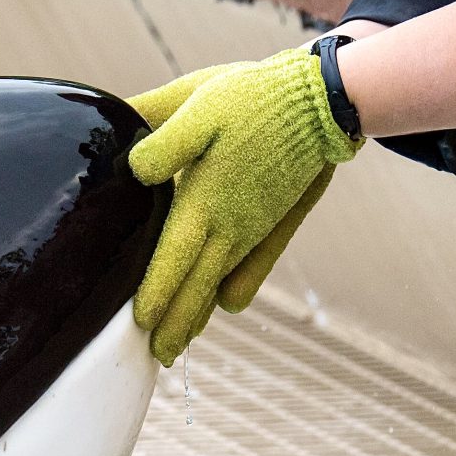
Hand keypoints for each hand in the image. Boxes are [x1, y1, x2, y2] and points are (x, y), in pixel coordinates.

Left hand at [126, 49, 357, 365]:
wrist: (324, 97)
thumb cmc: (254, 97)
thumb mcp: (197, 103)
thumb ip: (162, 140)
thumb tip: (131, 169)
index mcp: (205, 200)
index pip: (172, 257)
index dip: (156, 293)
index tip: (140, 325)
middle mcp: (231, 223)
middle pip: (196, 284)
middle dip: (175, 323)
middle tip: (155, 358)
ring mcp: (255, 225)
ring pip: (221, 281)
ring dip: (200, 314)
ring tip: (180, 346)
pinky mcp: (274, 218)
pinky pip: (254, 264)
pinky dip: (238, 289)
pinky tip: (228, 306)